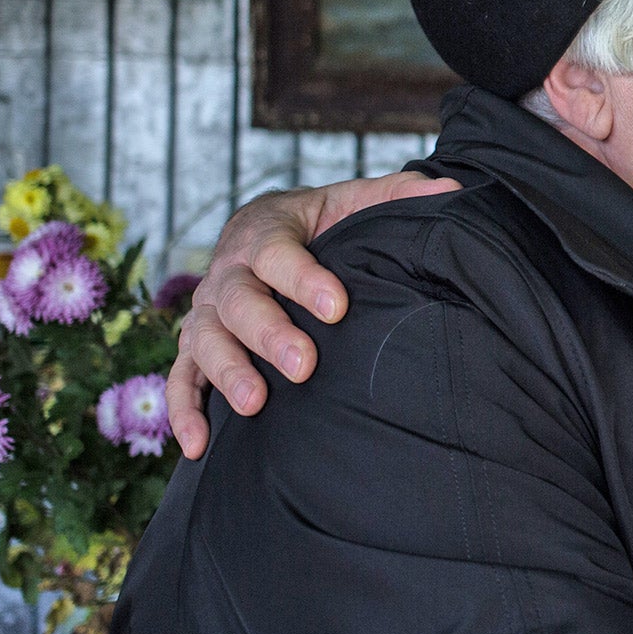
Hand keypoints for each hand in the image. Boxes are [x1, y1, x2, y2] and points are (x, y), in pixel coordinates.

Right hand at [168, 171, 458, 457]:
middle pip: (238, 301)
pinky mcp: (195, 346)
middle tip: (303, 365)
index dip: (303, 279)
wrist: (262, 230)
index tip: (337, 306)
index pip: (277, 253)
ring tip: (256, 403)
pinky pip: (181, 378)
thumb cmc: (319, 224)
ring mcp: (208, 311)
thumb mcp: (353, 202)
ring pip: (204, 339)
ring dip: (227, 371)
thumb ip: (395, 196)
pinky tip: (198, 445)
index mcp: (266, 232)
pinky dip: (184, 410)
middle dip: (268, 333)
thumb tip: (451, 188)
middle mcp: (229, 272)